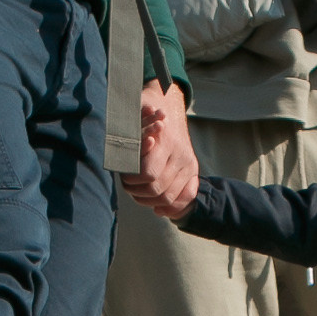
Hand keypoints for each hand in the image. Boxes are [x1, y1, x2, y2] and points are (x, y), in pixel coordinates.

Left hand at [121, 80, 198, 216]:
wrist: (167, 107)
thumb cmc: (143, 113)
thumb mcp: (132, 118)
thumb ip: (129, 137)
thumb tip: (126, 153)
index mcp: (166, 141)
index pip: (148, 174)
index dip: (131, 179)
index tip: (123, 175)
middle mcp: (180, 154)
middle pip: (156, 189)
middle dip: (137, 191)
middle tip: (128, 185)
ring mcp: (189, 164)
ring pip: (167, 197)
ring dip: (149, 200)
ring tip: (138, 194)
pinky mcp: (192, 171)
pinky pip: (185, 198)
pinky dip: (171, 208)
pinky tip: (157, 209)